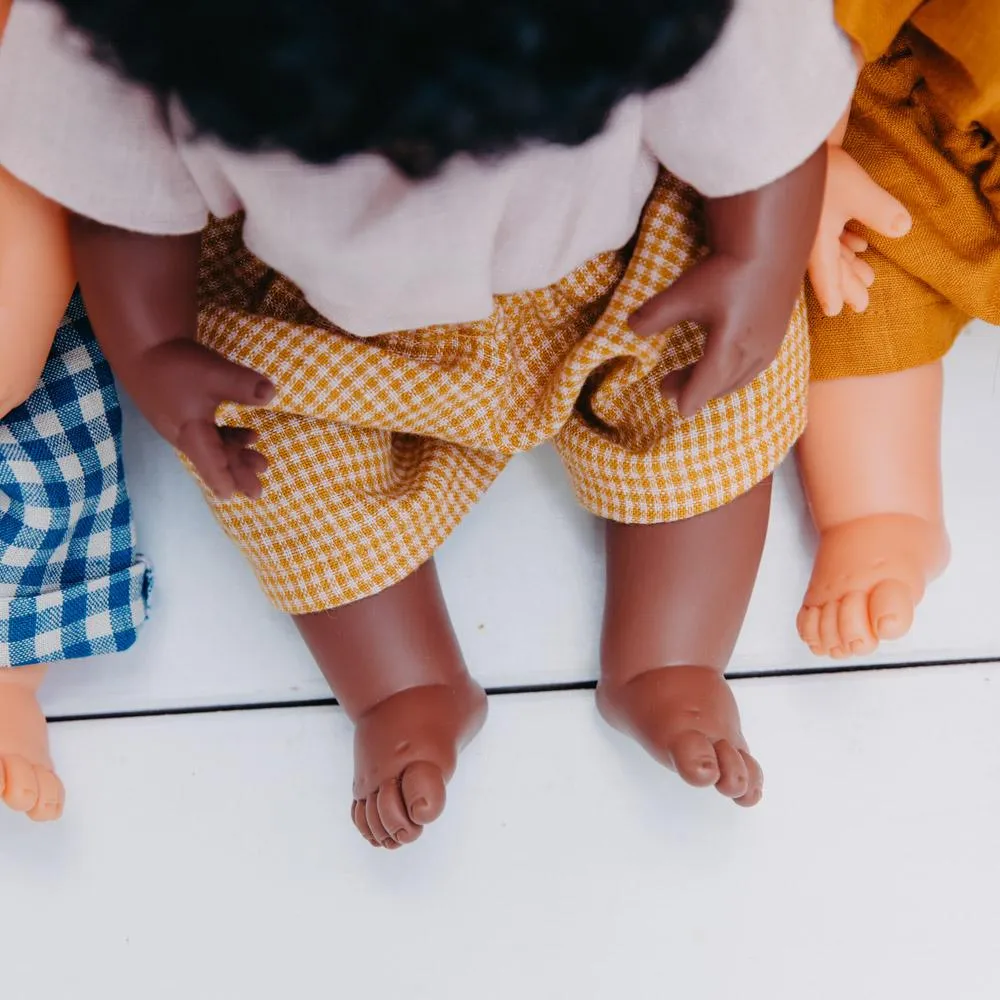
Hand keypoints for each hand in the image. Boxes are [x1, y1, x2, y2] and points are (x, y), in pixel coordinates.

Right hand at [129, 339, 274, 498]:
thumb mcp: (215, 374)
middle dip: (238, 473)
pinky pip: (207, 434)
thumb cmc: (176, 365)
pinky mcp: (180, 413)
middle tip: (258, 491)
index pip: (213, 465)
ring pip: (213, 448)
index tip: (237, 497)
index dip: (226, 481)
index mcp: (192, 433)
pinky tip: (249, 434)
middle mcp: (185, 435)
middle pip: (215, 460)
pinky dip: (228, 438)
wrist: (141, 345)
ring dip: (236, 455)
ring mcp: (181, 425)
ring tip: (260, 462)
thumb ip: (244, 386)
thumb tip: (271, 393)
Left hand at [628, 251, 798, 417]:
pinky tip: (721, 364)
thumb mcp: (685, 292)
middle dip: (694, 389)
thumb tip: (630, 328)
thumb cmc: (727, 271)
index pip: (707, 382)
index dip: (692, 396)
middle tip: (666, 387)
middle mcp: (752, 352)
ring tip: (690, 377)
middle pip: (720, 383)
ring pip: (738, 378)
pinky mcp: (776, 338)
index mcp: (729, 345)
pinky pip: (751, 369)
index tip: (680, 410)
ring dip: (713, 383)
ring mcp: (767, 347)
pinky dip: (731, 374)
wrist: (771, 247)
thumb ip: (656, 314)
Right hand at [808, 145, 910, 316]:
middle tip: (862, 304)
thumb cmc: (821, 173)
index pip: (826, 277)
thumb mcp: (857, 193)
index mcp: (816, 245)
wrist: (791, 146)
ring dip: (850, 264)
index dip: (834, 294)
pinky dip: (845, 242)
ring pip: (831, 252)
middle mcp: (810, 239)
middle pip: (830, 267)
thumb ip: (881, 212)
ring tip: (868, 276)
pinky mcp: (813, 207)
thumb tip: (903, 229)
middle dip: (848, 284)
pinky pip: (829, 234)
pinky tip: (860, 243)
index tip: (837, 312)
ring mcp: (810, 224)